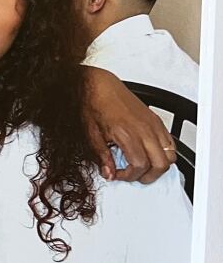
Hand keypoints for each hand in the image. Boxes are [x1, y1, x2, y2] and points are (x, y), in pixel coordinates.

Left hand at [83, 66, 175, 182]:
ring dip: (158, 166)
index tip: (118, 174)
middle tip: (133, 175)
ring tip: (142, 166)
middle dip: (147, 176)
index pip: (140, 165)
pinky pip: (171, 142)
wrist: (100, 86)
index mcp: (127, 133)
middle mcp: (144, 129)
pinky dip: (164, 153)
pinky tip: (149, 153)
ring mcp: (153, 124)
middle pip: (160, 164)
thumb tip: (108, 173)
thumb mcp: (92, 135)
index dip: (130, 176)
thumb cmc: (95, 104)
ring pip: (170, 155)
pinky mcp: (157, 120)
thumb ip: (102, 157)